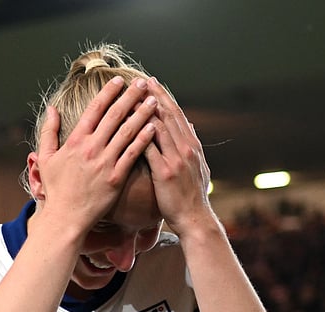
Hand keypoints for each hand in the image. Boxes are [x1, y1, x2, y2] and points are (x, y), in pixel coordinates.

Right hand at [28, 77, 157, 237]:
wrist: (65, 218)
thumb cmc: (56, 189)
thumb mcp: (45, 158)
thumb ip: (49, 131)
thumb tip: (51, 108)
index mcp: (75, 141)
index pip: (95, 109)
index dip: (108, 92)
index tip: (119, 80)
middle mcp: (91, 148)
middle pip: (114, 115)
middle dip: (130, 96)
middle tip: (142, 83)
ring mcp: (105, 162)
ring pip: (127, 132)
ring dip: (141, 114)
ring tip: (153, 100)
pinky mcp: (116, 177)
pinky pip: (133, 154)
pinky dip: (143, 139)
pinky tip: (154, 127)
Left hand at [142, 78, 216, 235]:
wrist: (195, 219)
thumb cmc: (192, 196)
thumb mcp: (198, 167)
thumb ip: (192, 145)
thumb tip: (190, 126)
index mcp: (192, 146)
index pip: (176, 114)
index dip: (163, 96)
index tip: (152, 82)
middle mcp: (186, 148)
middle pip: (167, 115)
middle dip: (153, 95)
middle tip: (138, 80)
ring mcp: (176, 159)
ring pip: (159, 127)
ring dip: (144, 110)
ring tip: (130, 96)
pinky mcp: (165, 172)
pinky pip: (149, 149)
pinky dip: (138, 135)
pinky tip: (125, 126)